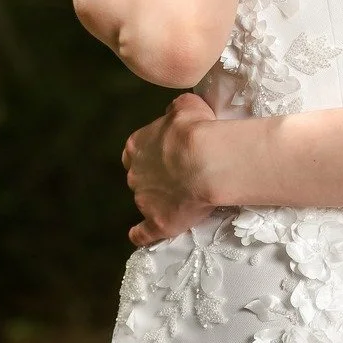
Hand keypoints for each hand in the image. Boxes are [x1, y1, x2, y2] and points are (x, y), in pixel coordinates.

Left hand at [121, 92, 218, 246]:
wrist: (207, 160)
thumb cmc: (197, 129)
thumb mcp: (186, 106)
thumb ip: (174, 111)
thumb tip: (173, 114)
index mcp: (137, 145)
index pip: (135, 151)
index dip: (150, 154)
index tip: (165, 155)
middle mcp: (135, 173)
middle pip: (140, 177)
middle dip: (155, 177)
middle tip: (181, 176)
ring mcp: (143, 200)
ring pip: (146, 201)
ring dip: (159, 200)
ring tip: (183, 199)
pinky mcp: (156, 222)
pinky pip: (142, 233)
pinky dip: (141, 234)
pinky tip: (141, 235)